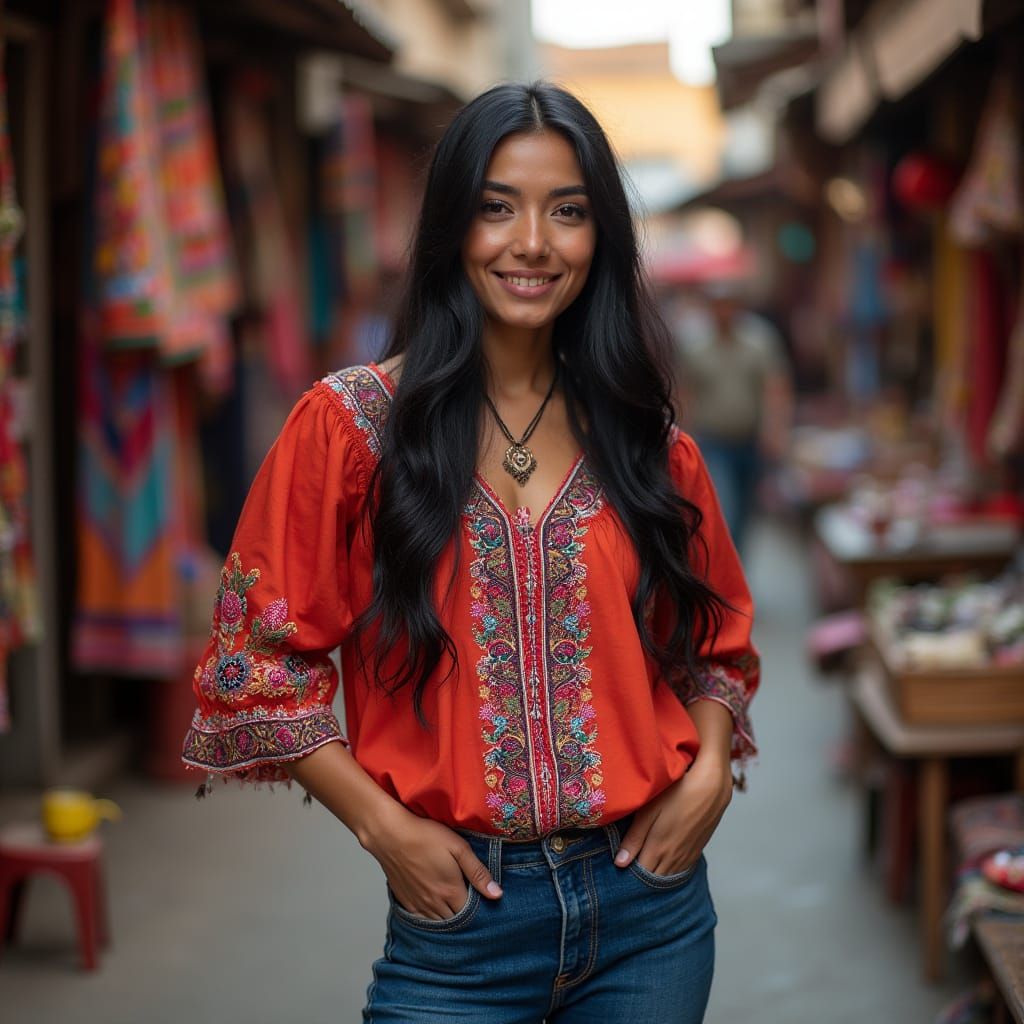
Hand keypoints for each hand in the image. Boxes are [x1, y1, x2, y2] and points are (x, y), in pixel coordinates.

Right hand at [361, 804, 501, 919]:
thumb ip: (478, 872)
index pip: (471, 912)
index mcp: (451, 892)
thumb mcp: (458, 848)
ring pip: (439, 922)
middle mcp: (435, 904)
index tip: (481, 897)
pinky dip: (431, 916)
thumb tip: (497, 895)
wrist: (390, 834)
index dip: (478, 907)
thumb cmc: (425, 836)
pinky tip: (434, 906)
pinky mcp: (405, 901)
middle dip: (464, 914)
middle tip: (468, 900)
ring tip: (453, 903)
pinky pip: (422, 919)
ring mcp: (418, 904)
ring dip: (448, 916)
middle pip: (455, 920)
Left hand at [614, 755, 732, 875]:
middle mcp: (673, 858)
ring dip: (655, 874)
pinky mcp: (697, 850)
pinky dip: (670, 870)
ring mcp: (687, 856)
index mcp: (658, 849)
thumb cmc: (677, 793)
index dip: (628, 873)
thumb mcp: (649, 811)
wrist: (712, 787)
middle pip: (653, 878)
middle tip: (629, 866)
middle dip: (640, 876)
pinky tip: (664, 862)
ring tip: (645, 863)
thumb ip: (634, 838)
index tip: (619, 867)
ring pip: (668, 876)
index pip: (639, 874)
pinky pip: (681, 870)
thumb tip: (620, 863)